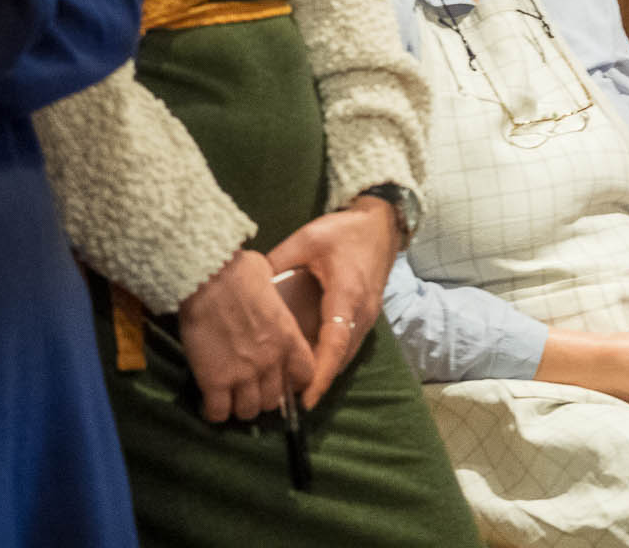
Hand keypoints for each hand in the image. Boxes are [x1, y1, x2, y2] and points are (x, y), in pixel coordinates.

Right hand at [177, 249, 314, 422]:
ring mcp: (243, 373)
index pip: (305, 374)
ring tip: (230, 398)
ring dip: (240, 407)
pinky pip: (218, 412)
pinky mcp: (214, 380)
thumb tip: (268, 290)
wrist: (210, 279)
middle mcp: (271, 360)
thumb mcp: (274, 286)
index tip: (283, 380)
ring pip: (249, 411)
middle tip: (250, 390)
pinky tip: (210, 401)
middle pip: (274, 400)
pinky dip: (215, 412)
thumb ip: (275, 301)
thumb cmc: (240, 272)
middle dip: (263, 398)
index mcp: (289, 337)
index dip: (294, 381)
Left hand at [265, 195, 398, 406]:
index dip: (319, 372)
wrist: (381, 223)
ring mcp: (369, 313)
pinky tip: (314, 367)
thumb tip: (247, 284)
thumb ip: (278, 261)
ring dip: (327, 373)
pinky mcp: (368, 313)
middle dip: (319, 381)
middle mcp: (361, 309)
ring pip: (347, 353)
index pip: (334, 341)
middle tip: (289, 404)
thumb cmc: (344, 230)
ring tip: (298, 392)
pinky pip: (351, 343)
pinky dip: (334, 359)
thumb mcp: (307, 239)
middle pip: (341, 355)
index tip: (305, 398)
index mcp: (346, 293)